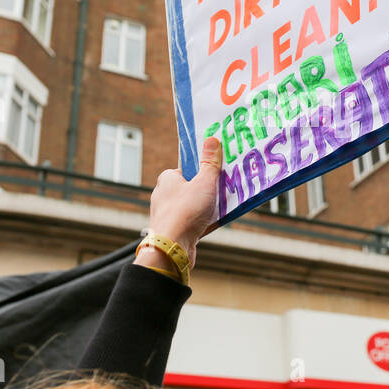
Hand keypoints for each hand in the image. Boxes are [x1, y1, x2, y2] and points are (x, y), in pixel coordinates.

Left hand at [141, 136, 221, 272]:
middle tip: (224, 190)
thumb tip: (212, 140)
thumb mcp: (204, 182)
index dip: (202, 171)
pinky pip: (192, 222)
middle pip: (191, 188)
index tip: (217, 173)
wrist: (172, 248)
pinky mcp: (174, 231)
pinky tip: (215, 224)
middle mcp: (164, 195)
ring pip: (192, 206)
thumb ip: (210, 163)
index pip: (186, 170)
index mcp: (167, 179)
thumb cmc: (185, 211)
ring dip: (207, 208)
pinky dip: (203, 222)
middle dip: (207, 190)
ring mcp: (168, 214)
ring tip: (223, 208)